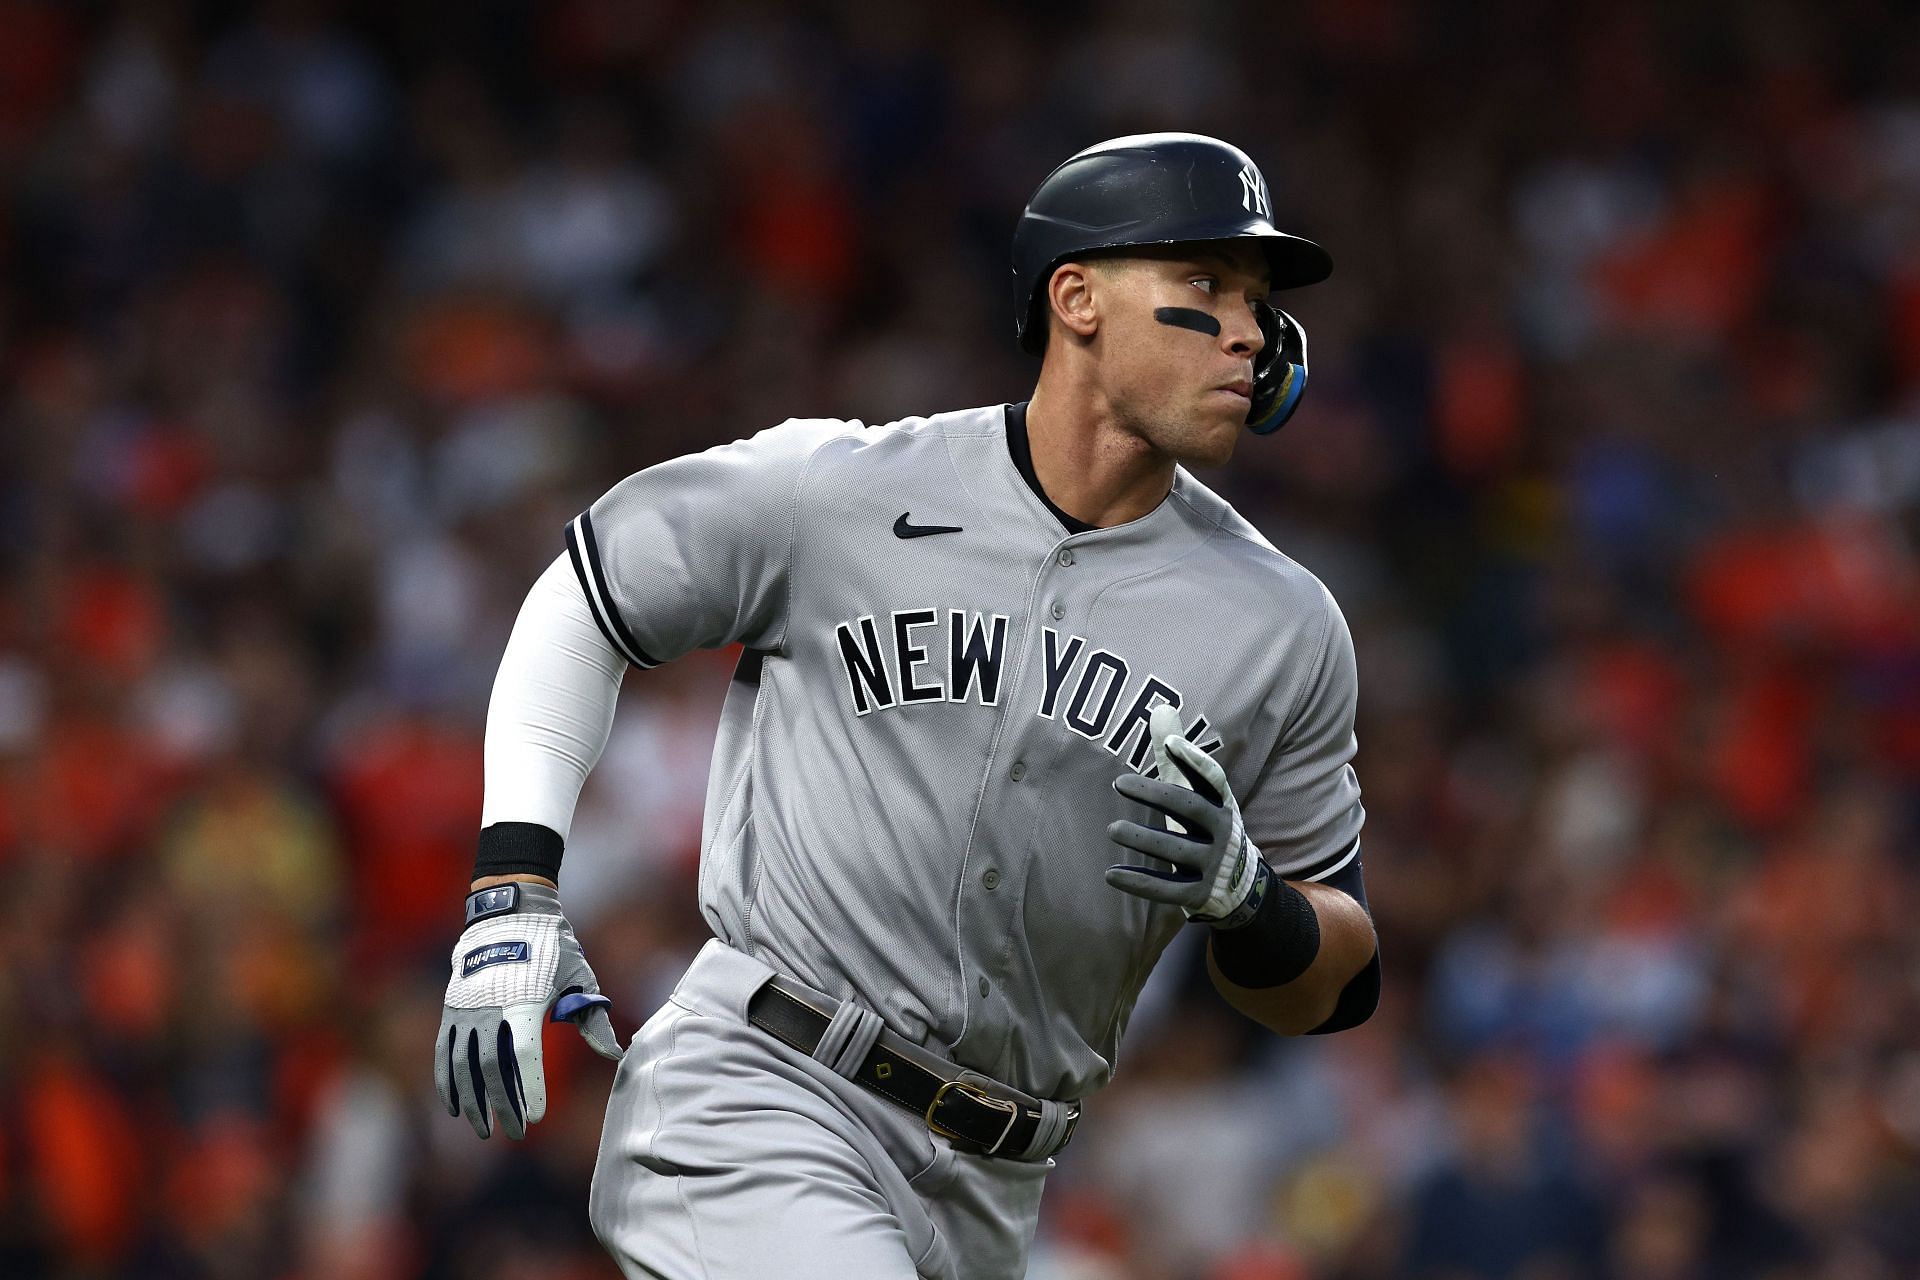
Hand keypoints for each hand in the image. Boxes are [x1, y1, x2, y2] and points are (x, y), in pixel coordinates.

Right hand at [435, 880, 622, 1138]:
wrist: (510, 912)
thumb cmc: (552, 947)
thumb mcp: (579, 978)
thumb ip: (592, 1020)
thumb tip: (614, 1055)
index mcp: (525, 1003)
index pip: (524, 1056)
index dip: (530, 1088)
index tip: (537, 1117)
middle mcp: (491, 1009)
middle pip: (490, 1068)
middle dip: (502, 1104)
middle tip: (516, 1132)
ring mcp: (467, 1009)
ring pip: (462, 1065)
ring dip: (472, 1100)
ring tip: (483, 1128)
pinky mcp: (452, 1008)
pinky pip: (444, 1051)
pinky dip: (447, 1081)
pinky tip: (455, 1106)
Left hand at [1105, 705, 1268, 927]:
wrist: (1241, 886)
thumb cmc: (1208, 828)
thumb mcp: (1200, 794)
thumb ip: (1176, 757)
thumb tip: (1160, 708)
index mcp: (1222, 804)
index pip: (1212, 779)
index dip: (1194, 761)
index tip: (1170, 745)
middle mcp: (1222, 831)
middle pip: (1190, 809)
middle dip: (1155, 795)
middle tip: (1118, 782)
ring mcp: (1213, 865)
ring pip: (1176, 850)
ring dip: (1142, 839)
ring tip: (1112, 829)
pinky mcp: (1199, 894)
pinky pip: (1167, 889)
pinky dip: (1139, 882)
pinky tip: (1111, 874)